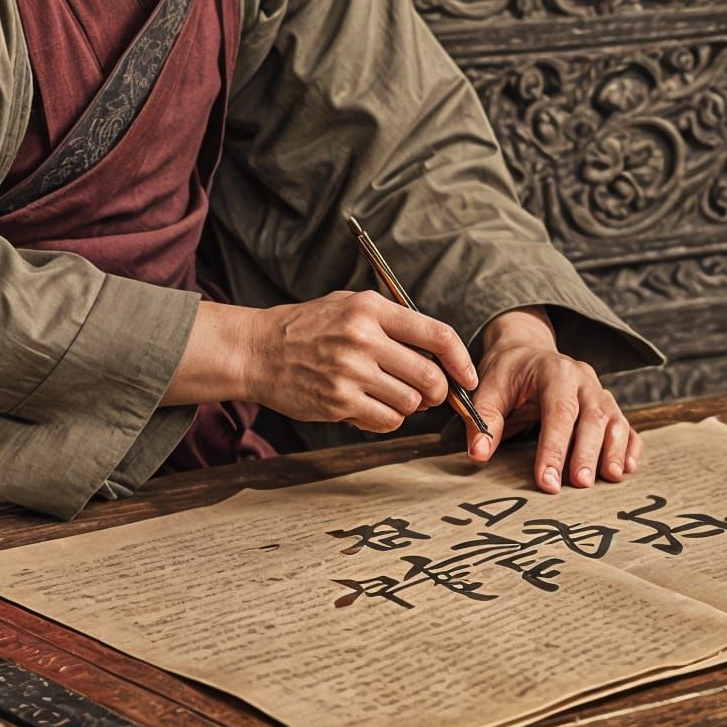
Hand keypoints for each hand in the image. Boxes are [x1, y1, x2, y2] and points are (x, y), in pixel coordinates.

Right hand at [241, 289, 478, 432]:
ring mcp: (350, 372)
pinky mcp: (338, 401)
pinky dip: (387, 419)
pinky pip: (386, 420)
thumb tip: (439, 352)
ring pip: (410, 403)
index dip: (462, 360)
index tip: (468, 376)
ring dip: (408, 405)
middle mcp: (363, 338)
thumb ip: (392, 322)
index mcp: (371, 309)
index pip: (437, 335)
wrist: (258, 350)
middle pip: (430, 376)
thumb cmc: (307, 327)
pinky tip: (369, 405)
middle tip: (429, 393)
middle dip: (438, 391)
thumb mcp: (349, 305)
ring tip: (388, 394)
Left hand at [464, 306, 641, 493]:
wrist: (526, 350)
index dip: (554, 447)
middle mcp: (582, 379)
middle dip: (586, 452)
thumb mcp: (489, 387)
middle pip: (591, 416)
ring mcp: (599, 391)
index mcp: (554, 371)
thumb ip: (484, 419)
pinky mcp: (608, 405)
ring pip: (614, 419)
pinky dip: (629, 446)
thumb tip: (478, 454)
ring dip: (612, 450)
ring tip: (608, 478)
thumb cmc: (508, 372)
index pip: (558, 411)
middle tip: (580, 484)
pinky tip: (626, 468)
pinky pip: (626, 425)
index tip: (547, 480)